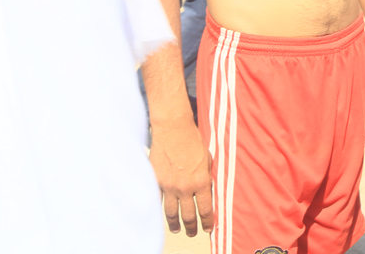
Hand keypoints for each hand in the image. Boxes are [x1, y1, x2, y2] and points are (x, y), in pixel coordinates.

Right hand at [149, 119, 214, 235]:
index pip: (205, 209)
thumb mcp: (208, 159)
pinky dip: (160, 211)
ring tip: (178, 229)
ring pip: (171, 213)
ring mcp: (169, 186)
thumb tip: (207, 190)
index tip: (208, 229)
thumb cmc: (193, 141)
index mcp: (201, 182)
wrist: (173, 130)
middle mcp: (185, 187)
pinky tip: (162, 216)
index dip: (207, 222)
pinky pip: (158, 201)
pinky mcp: (156, 181)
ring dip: (175, 224)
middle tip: (192, 233)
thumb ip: (206, 177)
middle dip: (192, 227)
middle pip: (188, 215)